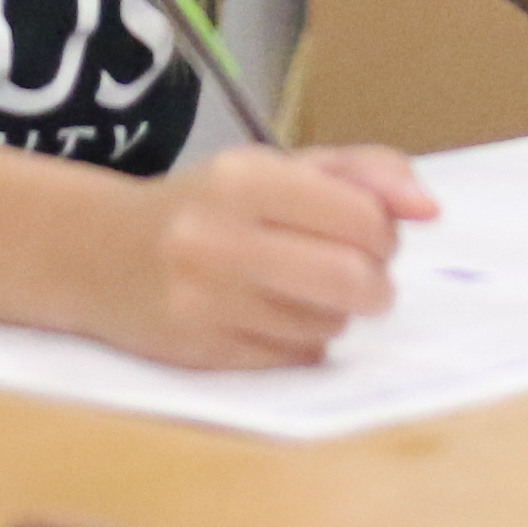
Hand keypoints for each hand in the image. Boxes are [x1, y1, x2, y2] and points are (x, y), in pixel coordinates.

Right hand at [104, 143, 436, 367]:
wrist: (96, 254)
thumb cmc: (209, 205)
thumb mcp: (280, 168)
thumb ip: (366, 174)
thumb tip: (431, 209)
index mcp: (246, 178)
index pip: (363, 218)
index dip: (385, 234)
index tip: (371, 235)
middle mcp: (220, 239)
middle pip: (352, 280)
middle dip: (375, 283)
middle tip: (360, 274)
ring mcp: (205, 303)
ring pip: (329, 325)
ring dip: (337, 313)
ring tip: (303, 291)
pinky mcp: (199, 355)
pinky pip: (295, 358)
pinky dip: (303, 341)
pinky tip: (273, 317)